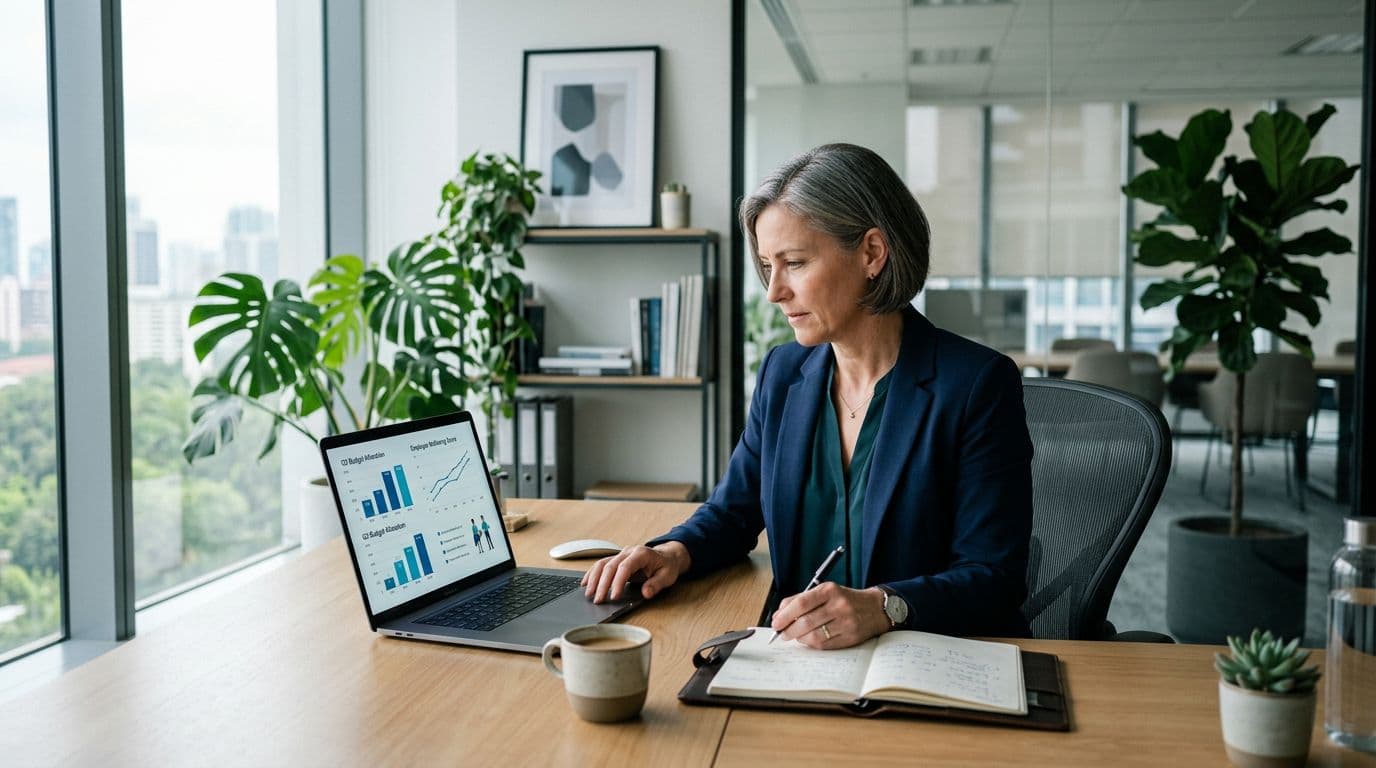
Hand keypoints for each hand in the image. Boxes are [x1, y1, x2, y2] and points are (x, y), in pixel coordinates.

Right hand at [581, 541, 689, 603]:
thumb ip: (657, 584)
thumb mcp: (667, 576)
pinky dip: (592, 574)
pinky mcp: (616, 559)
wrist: (667, 556)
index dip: (618, 582)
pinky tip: (585, 583)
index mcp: (641, 554)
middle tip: (598, 600)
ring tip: (589, 594)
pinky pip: (601, 564)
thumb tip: (646, 593)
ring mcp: (621, 554)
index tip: (614, 596)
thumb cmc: (667, 566)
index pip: (625, 567)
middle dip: (602, 584)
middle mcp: (628, 551)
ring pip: (602, 564)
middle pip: (610, 566)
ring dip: (594, 579)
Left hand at [770, 583, 889, 648]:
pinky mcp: (850, 637)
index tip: (775, 622)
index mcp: (830, 590)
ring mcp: (846, 623)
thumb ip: (802, 599)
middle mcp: (839, 605)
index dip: (785, 614)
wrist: (875, 608)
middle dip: (789, 630)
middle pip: (806, 621)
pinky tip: (808, 640)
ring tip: (795, 636)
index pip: (802, 603)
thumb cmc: (845, 600)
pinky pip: (824, 644)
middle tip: (782, 633)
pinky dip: (812, 644)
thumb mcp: (826, 592)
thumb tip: (778, 613)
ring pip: (814, 636)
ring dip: (799, 638)